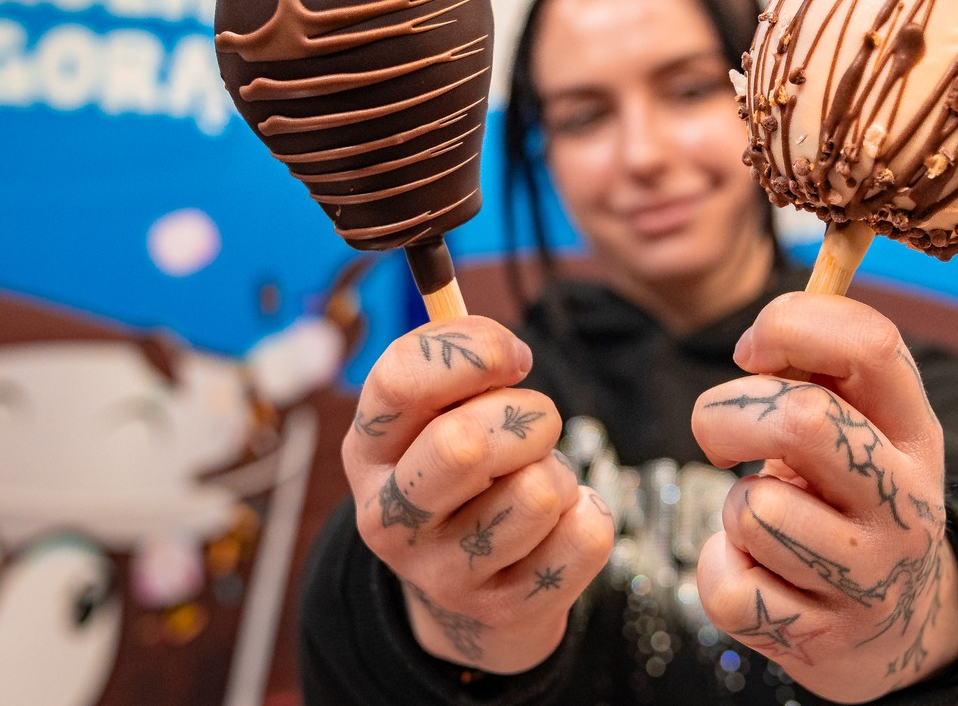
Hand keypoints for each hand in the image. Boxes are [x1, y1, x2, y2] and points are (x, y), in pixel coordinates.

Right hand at [343, 317, 614, 673]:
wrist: (471, 597)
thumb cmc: (465, 475)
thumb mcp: (438, 415)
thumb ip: (459, 362)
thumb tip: (499, 345)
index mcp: (367, 451)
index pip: (401, 378)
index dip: (472, 349)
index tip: (514, 357)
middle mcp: (388, 517)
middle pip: (466, 443)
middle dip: (528, 416)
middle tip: (537, 424)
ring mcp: (442, 574)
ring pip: (538, 491)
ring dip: (560, 471)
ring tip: (538, 483)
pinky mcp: (503, 613)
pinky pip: (584, 537)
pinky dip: (590, 514)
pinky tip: (561, 525)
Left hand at [691, 293, 957, 701]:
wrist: (891, 628)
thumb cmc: (847, 497)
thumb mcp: (862, 429)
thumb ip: (822, 372)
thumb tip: (761, 341)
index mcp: (916, 432)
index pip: (872, 345)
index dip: (791, 325)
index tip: (751, 351)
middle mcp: (906, 502)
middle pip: (801, 419)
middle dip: (727, 413)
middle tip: (719, 434)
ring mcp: (869, 576)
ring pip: (755, 509)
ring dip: (734, 506)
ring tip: (764, 517)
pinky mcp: (823, 638)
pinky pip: (728, 584)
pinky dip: (720, 569)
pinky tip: (758, 571)